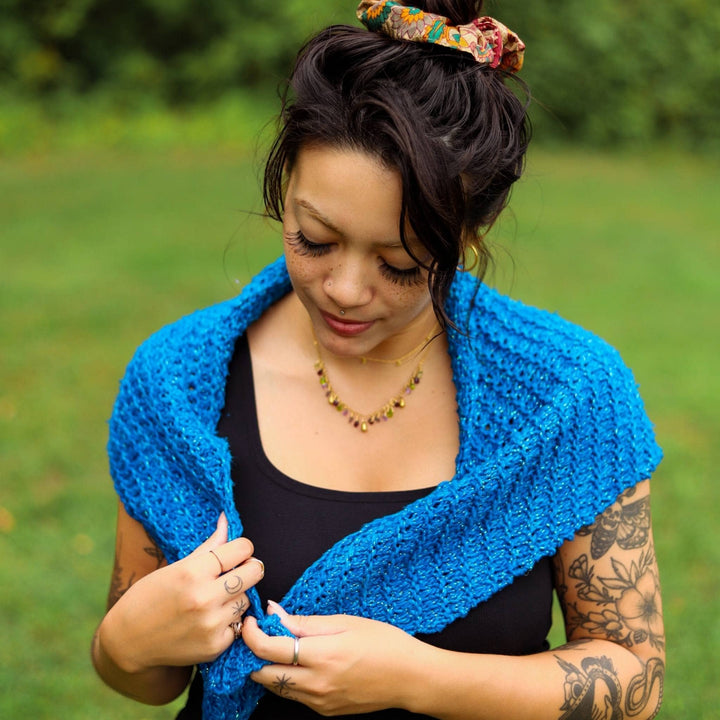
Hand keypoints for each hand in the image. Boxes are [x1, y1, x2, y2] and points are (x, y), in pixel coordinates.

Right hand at [101, 514, 264, 672]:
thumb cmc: (149, 597)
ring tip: (217, 598)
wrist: (128, 642)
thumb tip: (226, 519)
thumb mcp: (176, 566)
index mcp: (193, 572)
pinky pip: (238, 625)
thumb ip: (209, 546)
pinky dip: (229, 620)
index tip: (238, 552)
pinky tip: (211, 619)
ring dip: (237, 596)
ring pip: (246, 599)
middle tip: (238, 571)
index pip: (242, 549)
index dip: (243, 548)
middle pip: (254, 572)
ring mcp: (211, 624)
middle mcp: (204, 598)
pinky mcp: (215, 646)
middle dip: (250, 568)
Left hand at [243, 602, 429, 715]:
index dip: (251, 634)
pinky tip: (299, 663)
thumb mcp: (345, 622)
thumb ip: (306, 622)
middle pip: (264, 674)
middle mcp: (316, 684)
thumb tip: (274, 614)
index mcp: (321, 656)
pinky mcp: (325, 711)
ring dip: (269, 668)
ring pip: (276, 688)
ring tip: (278, 646)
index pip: (268, 649)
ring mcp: (320, 701)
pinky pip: (295, 696)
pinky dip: (288, 679)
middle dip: (254, 654)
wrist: (410, 678)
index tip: (250, 620)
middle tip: (259, 634)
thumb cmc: (383, 642)